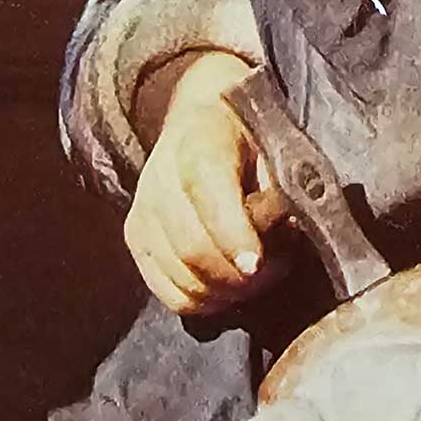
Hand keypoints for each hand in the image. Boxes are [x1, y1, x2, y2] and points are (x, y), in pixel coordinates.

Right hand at [125, 52, 285, 314]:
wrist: (200, 120)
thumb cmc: (246, 137)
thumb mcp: (272, 146)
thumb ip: (278, 190)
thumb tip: (285, 232)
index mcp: (199, 145)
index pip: (209, 199)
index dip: (234, 237)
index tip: (256, 263)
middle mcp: (159, 179)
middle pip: (191, 247)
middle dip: (235, 275)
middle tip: (270, 272)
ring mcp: (141, 211)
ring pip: (179, 276)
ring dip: (223, 291)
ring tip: (254, 278)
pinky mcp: (135, 238)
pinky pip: (165, 291)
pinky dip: (200, 300)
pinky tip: (226, 288)